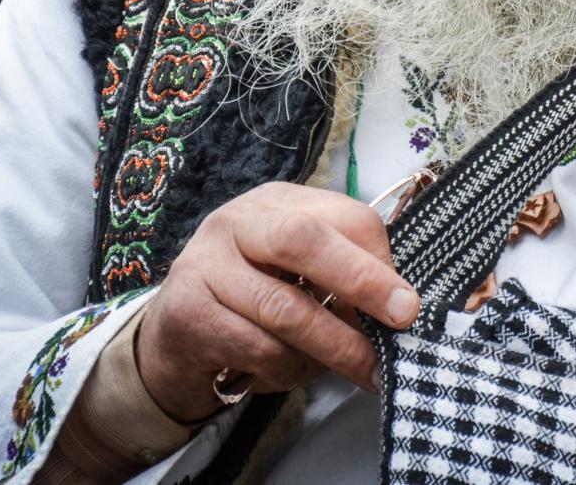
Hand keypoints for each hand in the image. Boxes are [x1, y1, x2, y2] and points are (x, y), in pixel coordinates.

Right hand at [134, 182, 420, 421]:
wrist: (170, 344)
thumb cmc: (250, 305)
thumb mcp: (297, 276)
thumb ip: (341, 278)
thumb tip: (400, 308)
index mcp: (278, 203)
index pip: (342, 215)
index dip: (380, 260)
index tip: (406, 302)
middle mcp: (237, 222)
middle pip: (306, 242)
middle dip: (363, 282)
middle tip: (402, 320)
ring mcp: (206, 264)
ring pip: (286, 309)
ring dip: (335, 347)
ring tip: (361, 369)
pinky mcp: (189, 314)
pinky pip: (260, 349)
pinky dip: (288, 371)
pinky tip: (288, 372)